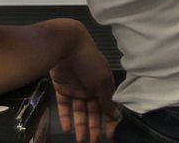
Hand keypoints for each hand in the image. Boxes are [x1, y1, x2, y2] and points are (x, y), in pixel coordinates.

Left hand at [49, 24, 117, 142]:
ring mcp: (76, 89)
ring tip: (81, 140)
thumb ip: (107, 100)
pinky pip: (65, 106)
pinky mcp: (62, 88)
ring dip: (81, 126)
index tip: (110, 135)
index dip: (110, 121)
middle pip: (94, 111)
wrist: (66, 45)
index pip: (108, 106)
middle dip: (94, 127)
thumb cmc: (89, 62)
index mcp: (104, 85)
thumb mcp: (102, 81)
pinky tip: (67, 128)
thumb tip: (116, 115)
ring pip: (79, 111)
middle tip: (93, 142)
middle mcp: (91, 88)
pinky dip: (66, 117)